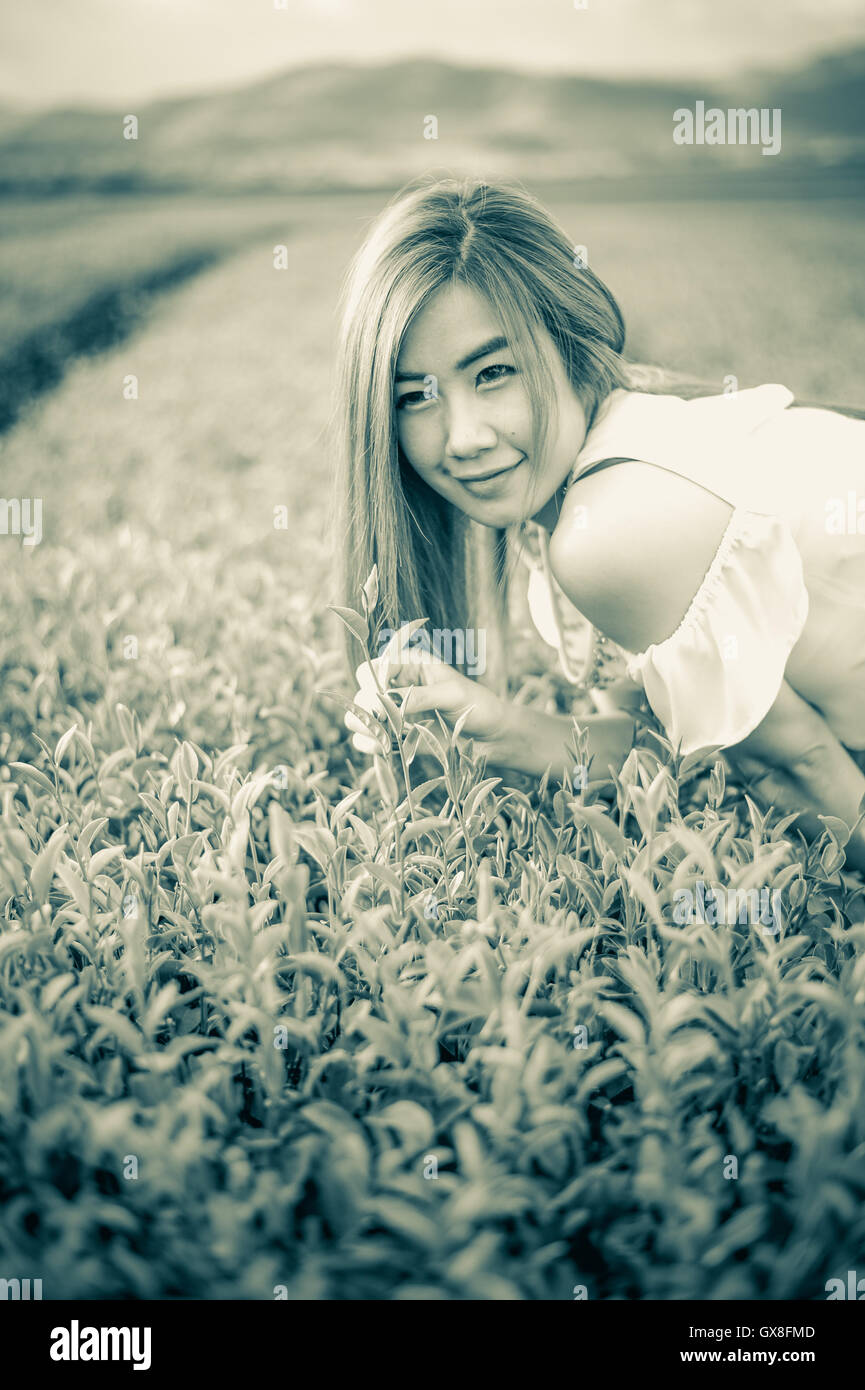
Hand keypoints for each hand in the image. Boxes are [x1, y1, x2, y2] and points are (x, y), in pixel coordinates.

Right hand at [345, 640, 509, 761]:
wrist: (492, 737)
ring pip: (358, 717)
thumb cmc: (478, 706)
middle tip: (384, 721)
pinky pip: (367, 741)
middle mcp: (396, 686)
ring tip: (384, 737)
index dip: (374, 682)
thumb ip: (420, 696)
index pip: (374, 667)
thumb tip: (389, 702)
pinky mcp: (395, 737)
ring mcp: (393, 713)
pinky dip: (370, 745)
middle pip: (361, 692)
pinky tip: (387, 749)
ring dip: (364, 727)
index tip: (385, 698)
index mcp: (409, 664)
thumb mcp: (452, 695)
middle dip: (367, 708)